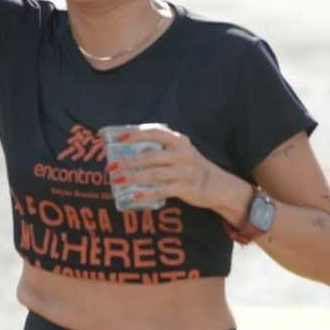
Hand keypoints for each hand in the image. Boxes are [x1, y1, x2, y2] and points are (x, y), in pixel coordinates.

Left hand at [106, 124, 242, 213]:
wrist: (219, 186)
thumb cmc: (193, 167)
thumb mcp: (182, 152)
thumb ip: (163, 148)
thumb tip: (131, 151)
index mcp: (179, 141)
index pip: (155, 133)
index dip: (136, 134)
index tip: (119, 137)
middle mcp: (182, 154)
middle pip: (150, 156)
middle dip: (128, 161)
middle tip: (111, 166)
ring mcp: (184, 171)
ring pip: (153, 174)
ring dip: (133, 178)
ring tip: (117, 181)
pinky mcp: (185, 187)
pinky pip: (161, 191)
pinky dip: (146, 194)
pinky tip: (134, 196)